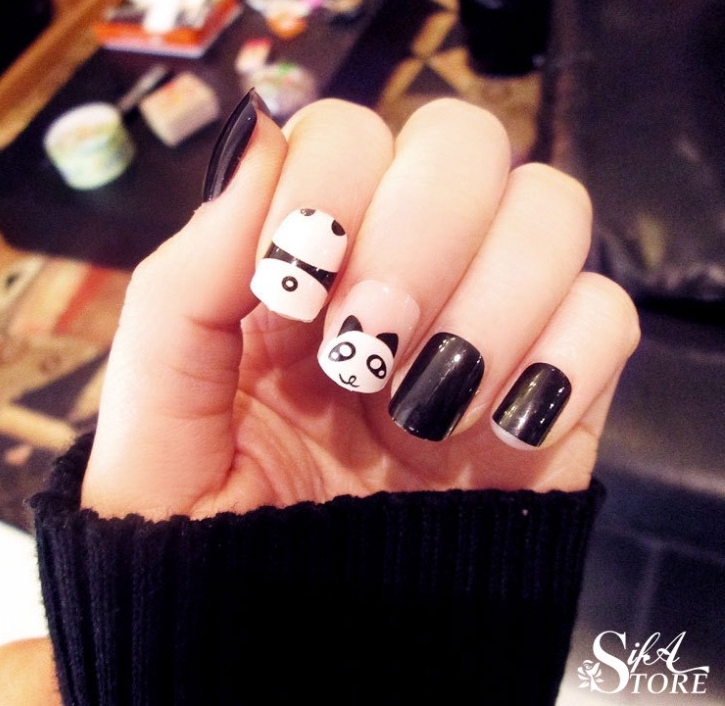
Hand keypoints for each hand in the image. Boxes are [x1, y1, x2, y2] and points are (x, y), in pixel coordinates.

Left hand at [82, 97, 639, 519]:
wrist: (284, 634)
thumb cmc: (204, 513)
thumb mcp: (160, 401)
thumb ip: (186, 276)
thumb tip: (260, 138)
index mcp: (306, 252)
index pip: (350, 131)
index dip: (333, 184)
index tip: (293, 285)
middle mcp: (403, 263)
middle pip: (466, 142)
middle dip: (420, 233)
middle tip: (365, 343)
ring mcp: (486, 317)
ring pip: (551, 211)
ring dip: (492, 302)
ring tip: (424, 408)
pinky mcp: (554, 385)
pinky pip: (606, 315)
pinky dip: (563, 359)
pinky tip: (496, 430)